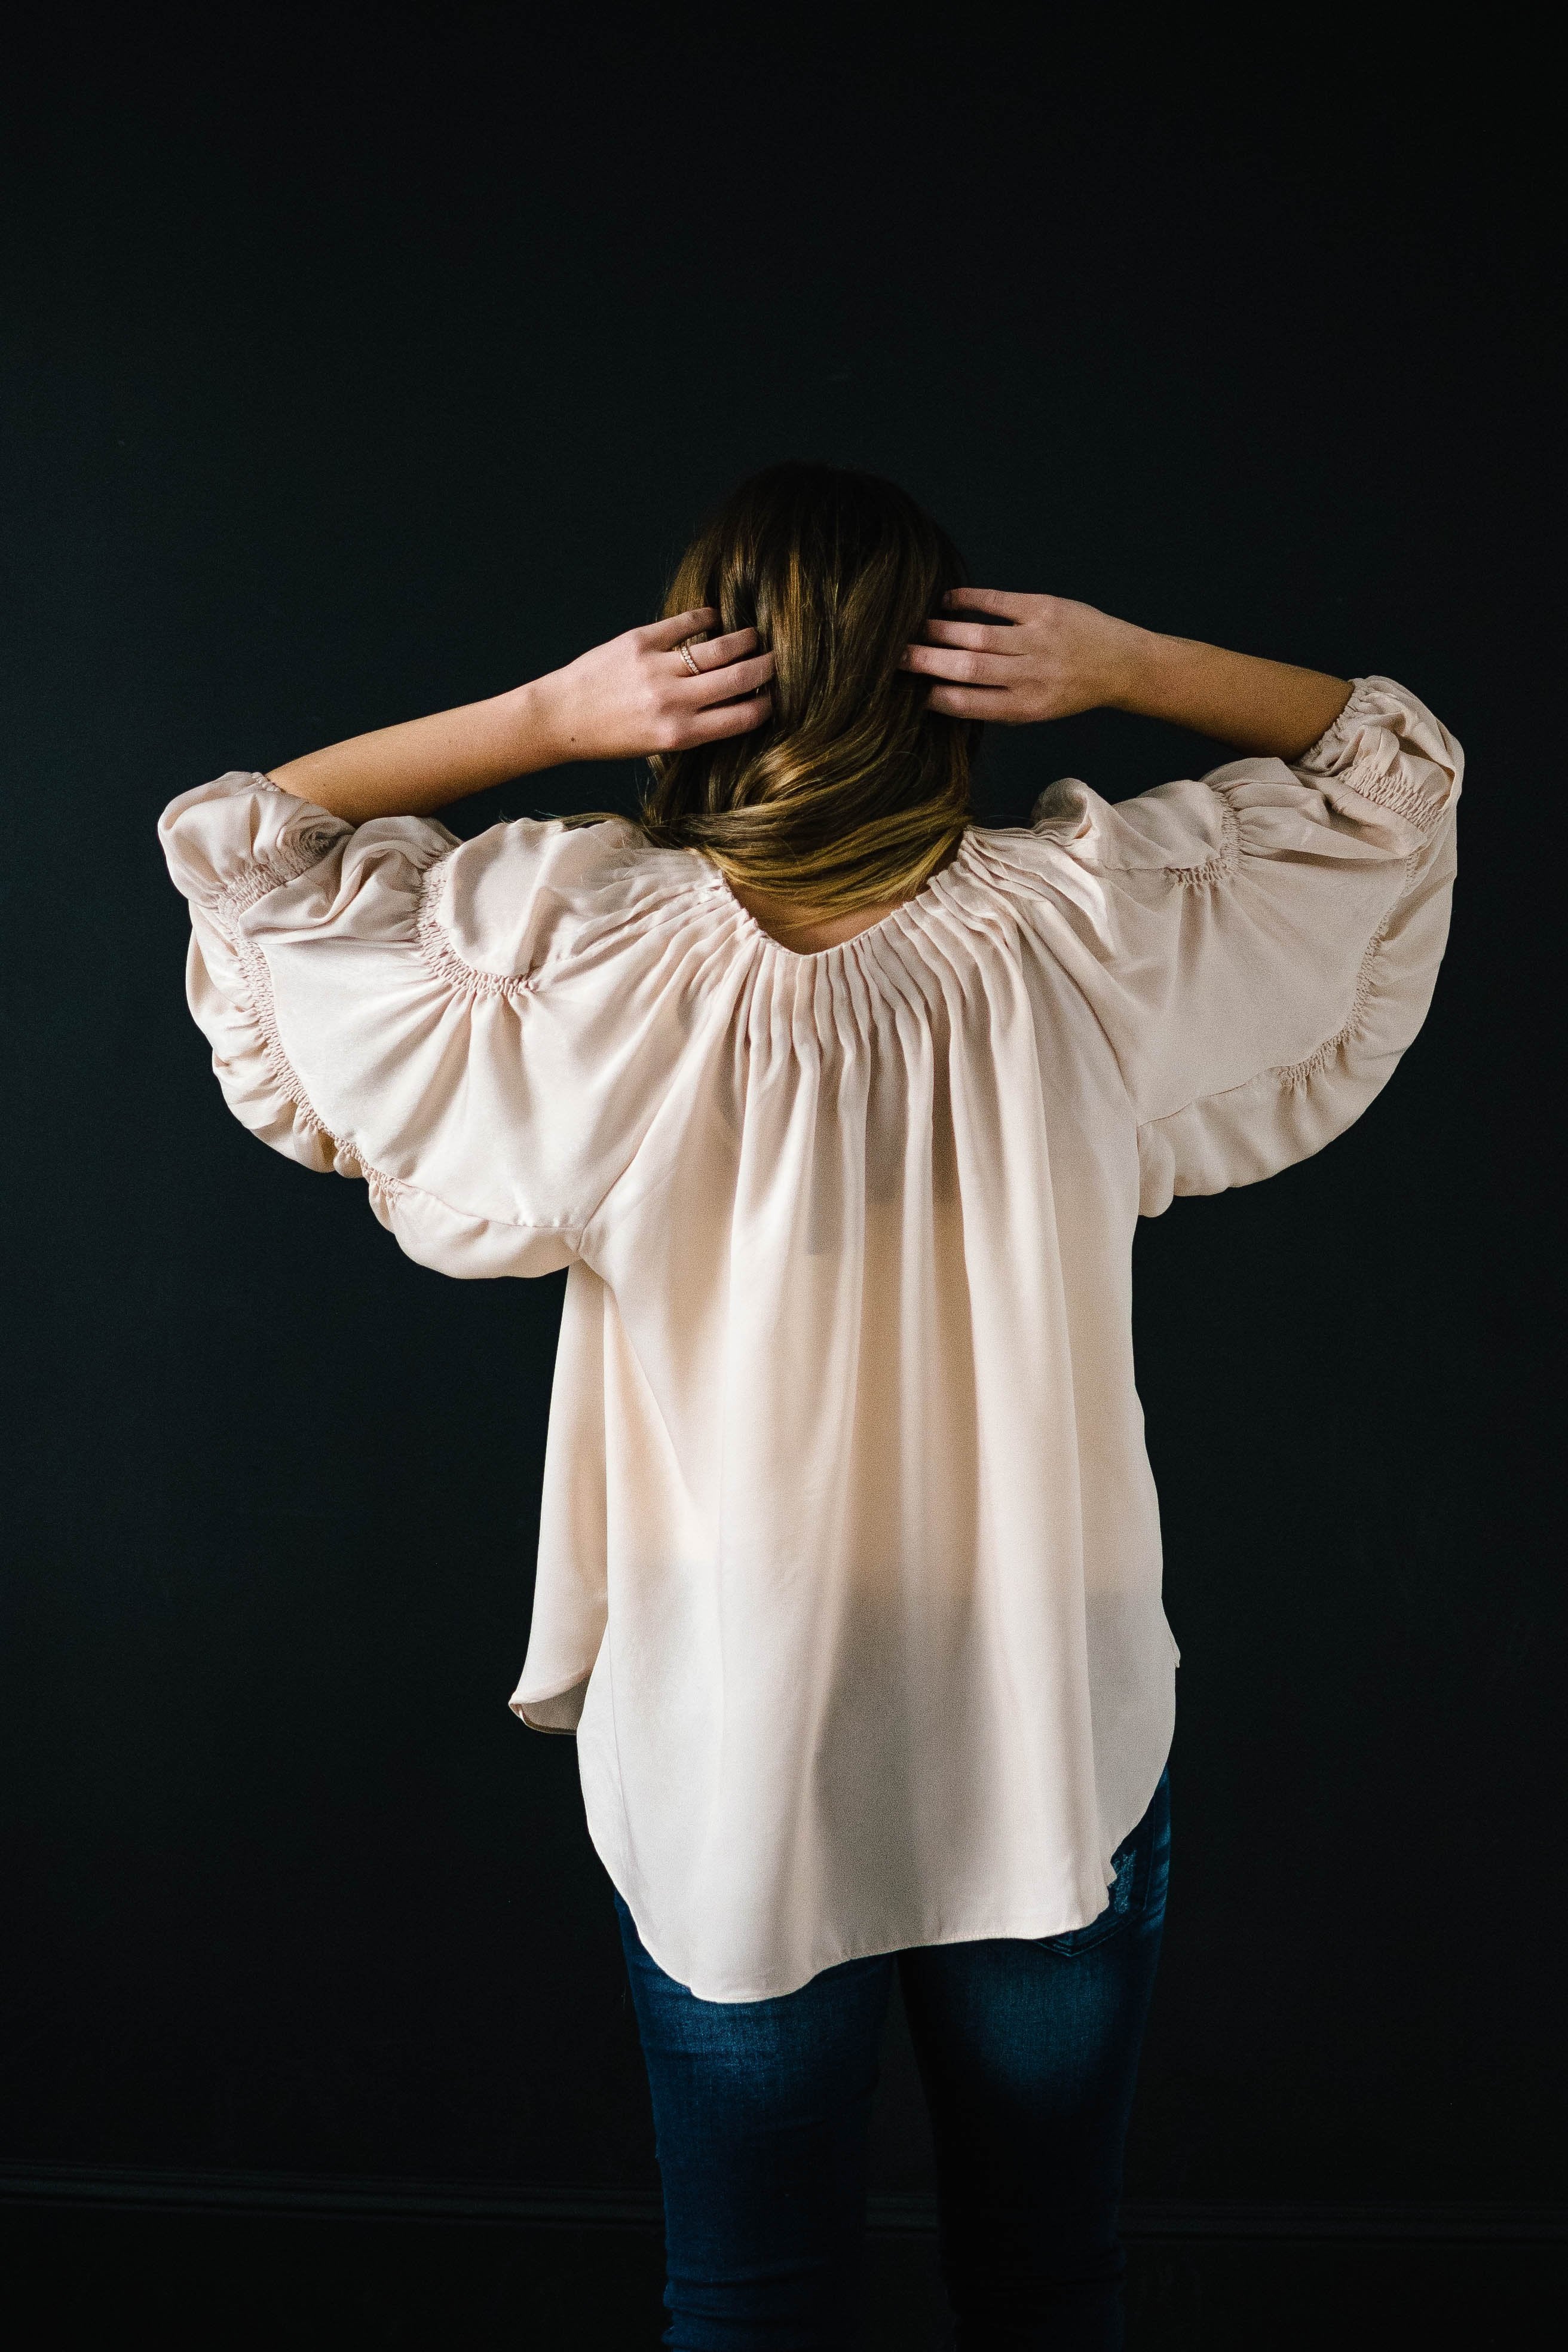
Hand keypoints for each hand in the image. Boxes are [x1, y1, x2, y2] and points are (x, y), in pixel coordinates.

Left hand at [533, 607, 774, 762]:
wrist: (561, 716)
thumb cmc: (610, 737)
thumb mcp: (658, 745)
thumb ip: (696, 725)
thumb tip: (736, 702)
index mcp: (680, 734)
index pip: (743, 717)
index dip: (766, 704)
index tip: (774, 695)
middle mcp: (673, 701)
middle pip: (739, 678)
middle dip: (766, 667)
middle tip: (777, 659)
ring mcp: (657, 668)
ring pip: (719, 647)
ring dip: (744, 640)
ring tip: (754, 637)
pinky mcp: (639, 640)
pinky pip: (685, 623)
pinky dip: (706, 618)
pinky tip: (716, 618)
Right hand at [902, 589, 1148, 723]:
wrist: (1121, 664)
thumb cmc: (1070, 690)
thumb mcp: (1035, 710)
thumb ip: (995, 704)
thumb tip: (943, 694)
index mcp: (1024, 706)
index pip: (967, 704)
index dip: (934, 697)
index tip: (908, 690)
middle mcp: (1030, 675)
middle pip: (967, 668)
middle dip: (926, 662)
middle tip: (896, 655)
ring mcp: (1038, 639)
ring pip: (978, 635)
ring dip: (941, 631)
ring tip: (917, 628)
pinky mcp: (1045, 609)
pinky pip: (998, 602)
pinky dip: (969, 600)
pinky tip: (948, 600)